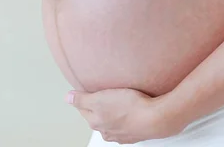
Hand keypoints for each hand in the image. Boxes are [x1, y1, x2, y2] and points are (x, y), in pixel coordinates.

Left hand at [66, 88, 185, 143]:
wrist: (156, 118)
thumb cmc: (130, 107)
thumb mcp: (100, 99)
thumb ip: (81, 99)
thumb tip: (67, 98)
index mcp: (96, 122)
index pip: (83, 109)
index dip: (86, 97)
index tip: (90, 89)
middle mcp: (107, 131)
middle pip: (97, 116)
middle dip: (99, 105)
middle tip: (107, 92)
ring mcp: (122, 134)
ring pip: (112, 121)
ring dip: (114, 111)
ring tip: (121, 99)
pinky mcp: (136, 132)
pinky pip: (127, 123)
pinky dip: (128, 116)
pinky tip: (133, 108)